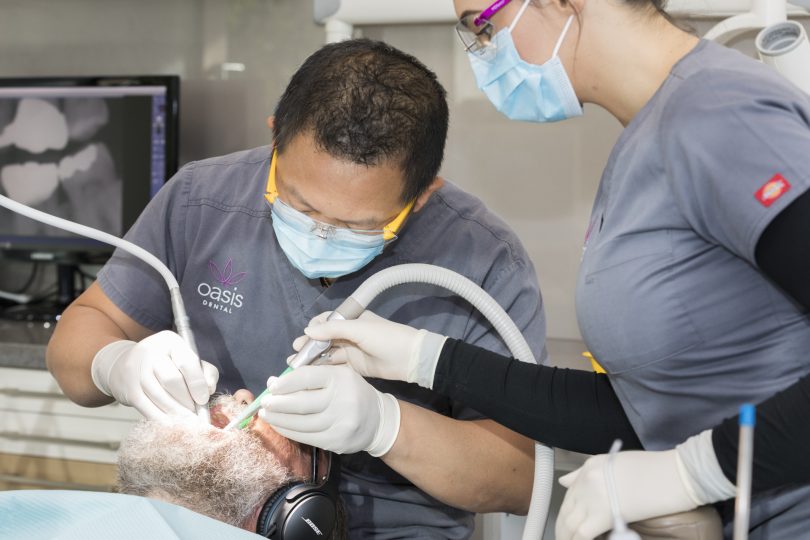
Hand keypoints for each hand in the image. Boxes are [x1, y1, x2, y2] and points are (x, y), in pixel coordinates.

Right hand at [90, 331, 218, 419]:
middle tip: (196, 415)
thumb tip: (209, 390)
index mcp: (170, 341)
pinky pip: (147, 408)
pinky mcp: (129, 390)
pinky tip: (174, 426)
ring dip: (177, 414)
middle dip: (187, 401)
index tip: (203, 400)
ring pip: (159, 396)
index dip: (197, 383)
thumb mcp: (188, 359)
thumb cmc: (167, 364)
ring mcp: (136, 371)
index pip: (186, 362)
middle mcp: (151, 352)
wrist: (124, 365)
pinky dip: (162, 420)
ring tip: (189, 423)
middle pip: (172, 380)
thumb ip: (205, 371)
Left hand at [258, 364, 399, 456]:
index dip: (285, 383)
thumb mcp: (338, 376)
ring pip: (301, 423)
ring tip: (266, 415)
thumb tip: (274, 382)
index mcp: (341, 378)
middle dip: (277, 404)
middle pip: (301, 403)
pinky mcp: (336, 441)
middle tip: (263, 403)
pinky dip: (289, 431)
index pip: (306, 378)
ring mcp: (340, 423)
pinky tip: (279, 426)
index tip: (271, 386)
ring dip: (279, 419)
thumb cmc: (352, 392)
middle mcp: (342, 400)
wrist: (378, 421)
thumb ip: (308, 376)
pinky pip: (306, 437)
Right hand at [296, 310, 446, 388]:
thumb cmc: (385, 338)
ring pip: (327, 353)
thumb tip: (308, 330)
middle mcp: (349, 333)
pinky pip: (335, 365)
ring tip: (297, 367)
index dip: (313, 330)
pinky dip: (323, 368)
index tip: (302, 340)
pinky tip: (311, 373)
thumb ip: (333, 329)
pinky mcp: (355, 366)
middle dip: (308, 346)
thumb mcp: (359, 329)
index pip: (326, 321)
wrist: (410, 358)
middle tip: (294, 356)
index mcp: (352, 319)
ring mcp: (352, 350)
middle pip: (324, 339)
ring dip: (313, 358)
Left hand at [556, 449, 697, 539]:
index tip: (568, 524)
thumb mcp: (614, 463)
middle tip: (565, 538)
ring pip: (569, 524)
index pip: (569, 494)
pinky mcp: (603, 514)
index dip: (567, 513)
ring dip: (568, 537)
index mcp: (589, 468)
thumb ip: (587, 473)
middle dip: (563, 529)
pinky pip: (581, 534)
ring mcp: (592, 497)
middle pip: (566, 511)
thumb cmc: (652, 468)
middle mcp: (586, 481)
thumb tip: (565, 482)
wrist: (674, 474)